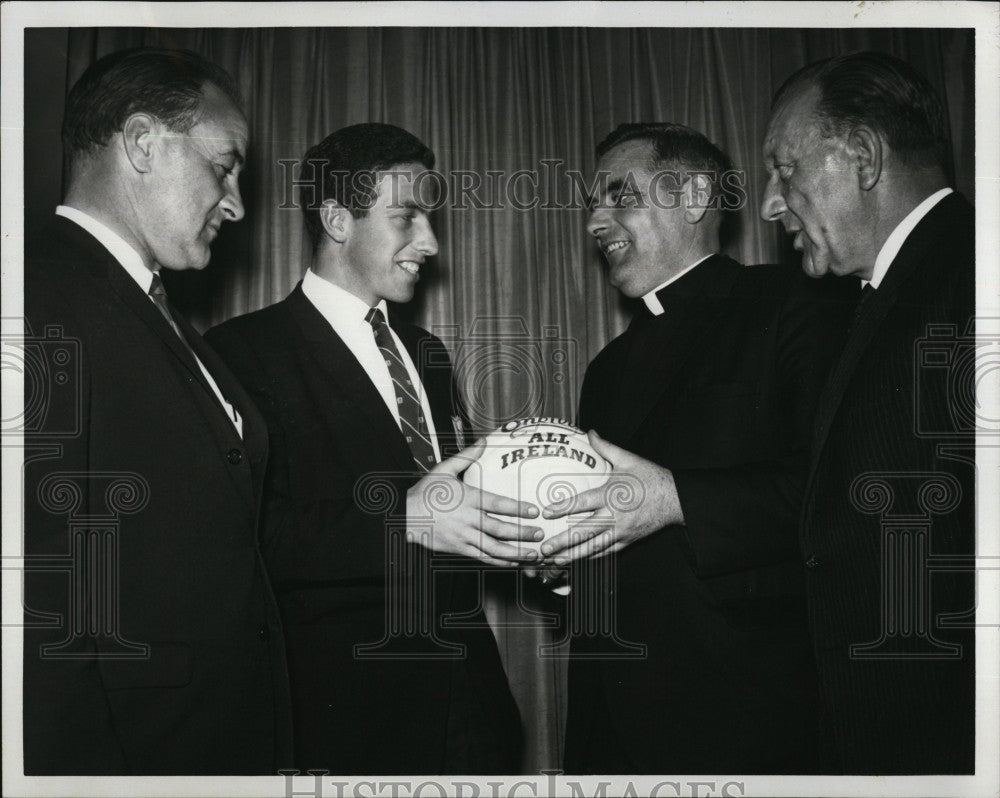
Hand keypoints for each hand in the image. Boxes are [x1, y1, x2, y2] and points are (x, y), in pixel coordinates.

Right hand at [406, 439, 542, 566]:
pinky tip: (513, 563)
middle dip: (522, 533)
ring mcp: (463, 536)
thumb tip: (484, 441)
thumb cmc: (425, 492)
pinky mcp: (458, 549)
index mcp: (467, 498)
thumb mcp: (443, 470)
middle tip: (540, 534)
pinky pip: (482, 558)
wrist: (403, 516)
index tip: (534, 511)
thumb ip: (466, 457)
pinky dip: (499, 562)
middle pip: (499, 529)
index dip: (518, 508)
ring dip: (515, 553)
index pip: (497, 504)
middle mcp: (467, 519)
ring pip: (493, 548)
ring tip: (532, 554)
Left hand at [538, 430, 682, 564]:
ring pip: (593, 547)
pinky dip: (590, 557)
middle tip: (543, 548)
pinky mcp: (627, 541)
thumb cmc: (650, 477)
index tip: (546, 512)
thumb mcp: (628, 459)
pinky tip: (577, 561)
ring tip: (554, 561)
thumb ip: (605, 447)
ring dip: (573, 555)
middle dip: (562, 542)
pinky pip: (606, 552)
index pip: (582, 503)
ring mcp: (620, 532)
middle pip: (583, 532)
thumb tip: (590, 432)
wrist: (675, 499)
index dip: (562, 508)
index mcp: (611, 495)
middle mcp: (614, 516)